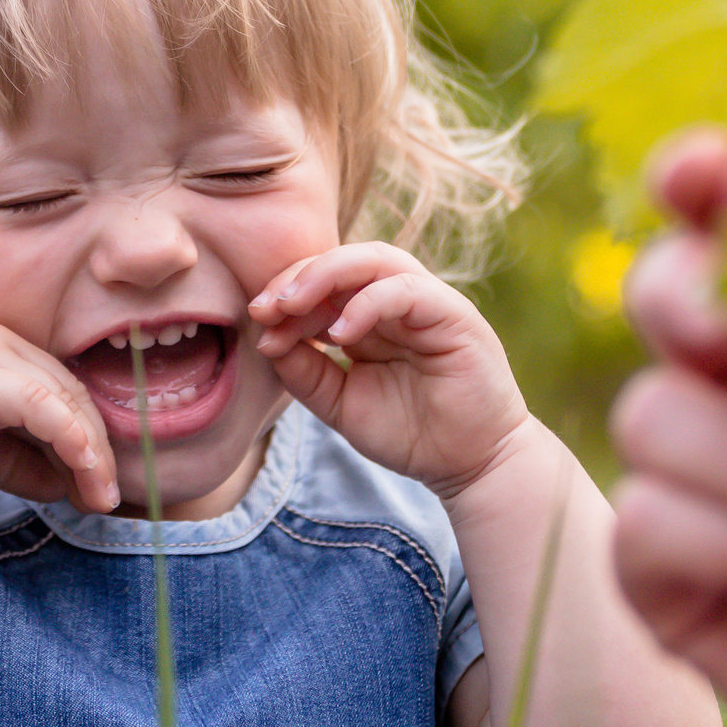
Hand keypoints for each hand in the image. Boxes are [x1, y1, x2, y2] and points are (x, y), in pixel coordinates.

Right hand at [0, 320, 118, 512]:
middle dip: (96, 448)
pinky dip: (71, 440)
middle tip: (107, 498)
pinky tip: (84, 474)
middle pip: (70, 392)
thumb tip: (67, 486)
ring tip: (100, 497)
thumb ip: (22, 461)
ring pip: (62, 398)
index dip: (90, 436)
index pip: (61, 389)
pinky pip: (41, 405)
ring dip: (91, 451)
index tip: (100, 485)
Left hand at [249, 243, 528, 497]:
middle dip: (297, 278)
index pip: (323, 282)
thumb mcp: (341, 403)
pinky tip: (339, 333)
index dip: (286, 294)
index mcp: (371, 315)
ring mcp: (428, 303)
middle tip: (266, 308)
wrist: (468, 467)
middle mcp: (399, 300)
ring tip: (291, 306)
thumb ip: (305, 372)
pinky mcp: (454, 315)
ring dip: (325, 276)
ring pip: (375, 260)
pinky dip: (368, 303)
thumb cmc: (410, 433)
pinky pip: (406, 290)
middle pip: (344, 260)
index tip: (258, 324)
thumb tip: (266, 340)